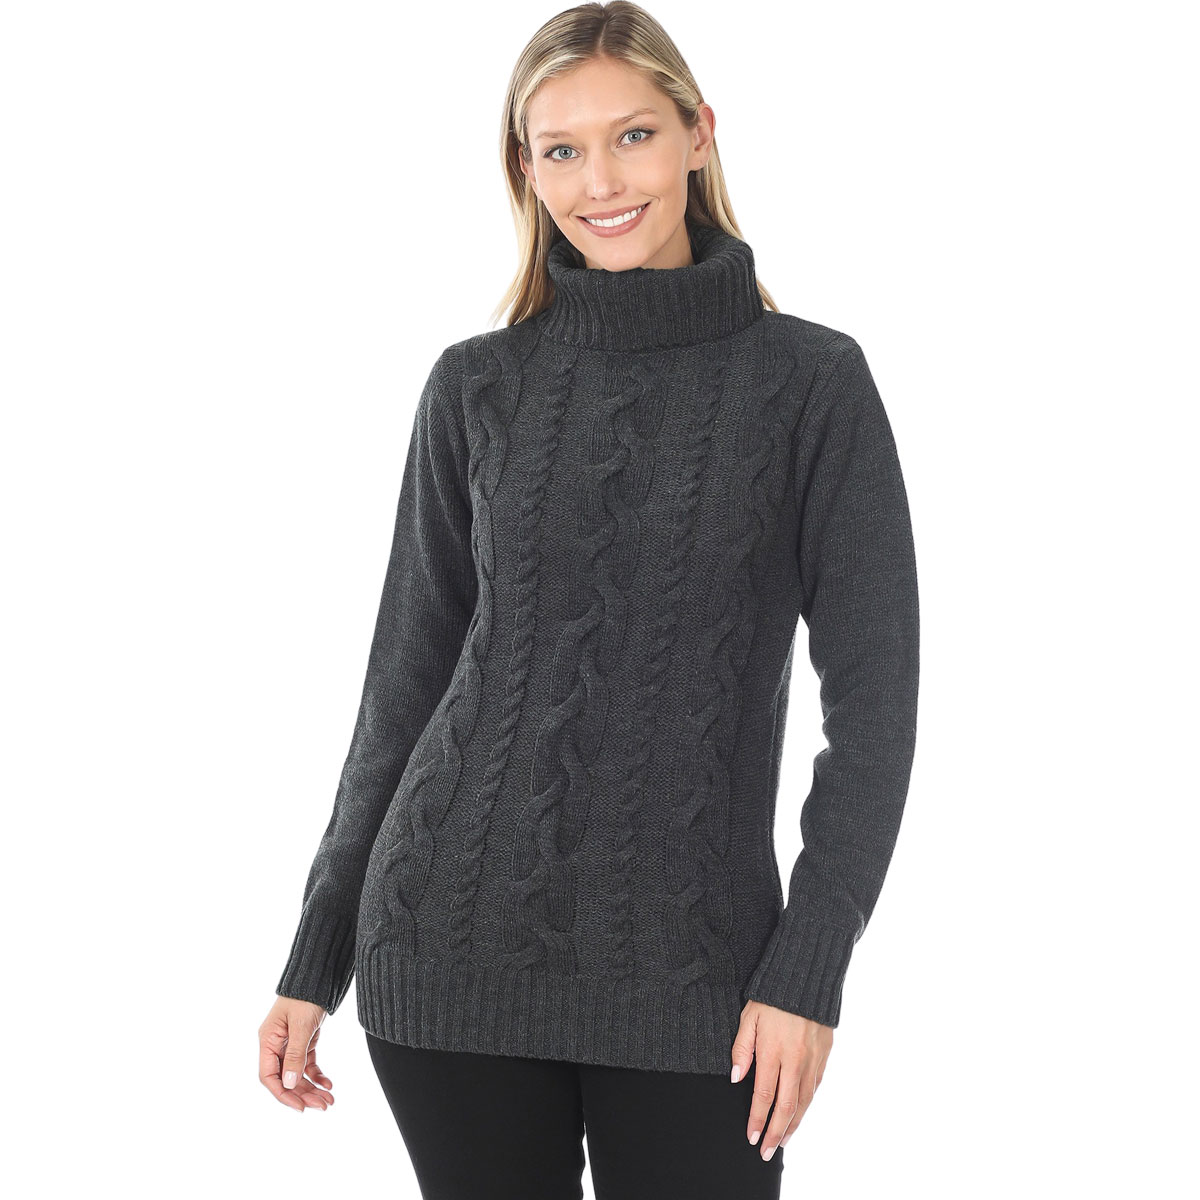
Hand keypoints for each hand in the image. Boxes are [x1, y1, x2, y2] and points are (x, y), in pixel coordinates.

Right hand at [259, 996, 335, 1111]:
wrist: (319, 975)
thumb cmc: (305, 995)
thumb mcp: (301, 1025)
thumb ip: (295, 1054)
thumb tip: (289, 1084)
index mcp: (267, 1041)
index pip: (269, 1076)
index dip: (283, 1094)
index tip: (300, 1107)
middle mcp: (276, 1045)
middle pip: (286, 1078)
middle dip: (303, 1094)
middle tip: (323, 1106)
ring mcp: (290, 1044)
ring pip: (298, 1074)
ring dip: (312, 1088)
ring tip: (329, 1100)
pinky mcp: (304, 1040)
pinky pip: (307, 1064)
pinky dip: (317, 1075)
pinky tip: (328, 1084)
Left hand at [730, 999, 831, 1159]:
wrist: (805, 978)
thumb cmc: (770, 997)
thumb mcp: (747, 1017)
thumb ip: (741, 1049)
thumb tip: (736, 1079)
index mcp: (772, 1051)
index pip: (764, 1096)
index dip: (756, 1119)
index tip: (750, 1137)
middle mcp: (795, 1060)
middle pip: (786, 1107)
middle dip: (774, 1133)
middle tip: (765, 1152)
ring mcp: (812, 1059)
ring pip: (803, 1102)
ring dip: (792, 1126)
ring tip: (781, 1141)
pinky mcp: (824, 1055)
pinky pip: (814, 1088)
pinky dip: (806, 1106)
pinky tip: (799, 1115)